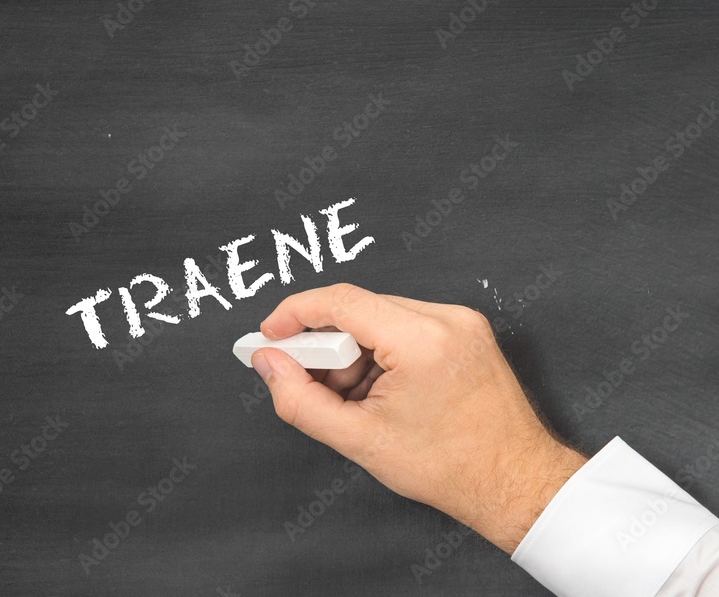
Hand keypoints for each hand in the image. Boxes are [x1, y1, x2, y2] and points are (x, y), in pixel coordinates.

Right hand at [250, 283, 587, 553]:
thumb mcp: (359, 440)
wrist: (515, 481)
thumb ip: (299, 399)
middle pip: (359, 308)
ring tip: (355, 398)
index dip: (296, 313)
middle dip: (326, 342)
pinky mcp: (466, 329)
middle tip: (305, 377)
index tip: (270, 334)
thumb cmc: (450, 468)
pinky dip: (380, 352)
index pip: (341, 301)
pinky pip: (404, 325)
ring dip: (353, 349)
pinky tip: (379, 390)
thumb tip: (268, 363)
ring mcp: (460, 321)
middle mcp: (445, 318)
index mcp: (421, 341)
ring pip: (379, 316)